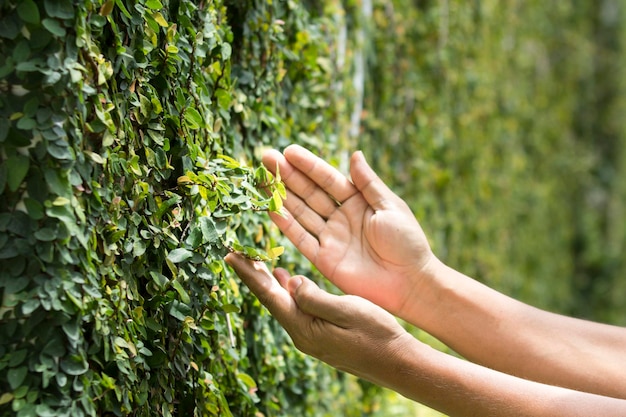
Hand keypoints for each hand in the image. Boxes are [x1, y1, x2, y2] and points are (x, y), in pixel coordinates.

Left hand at [224, 253, 411, 382]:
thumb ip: (315, 297)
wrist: (398, 363)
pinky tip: (287, 282)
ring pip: (283, 304)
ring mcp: (311, 337)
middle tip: (236, 253)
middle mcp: (302, 335)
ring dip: (269, 282)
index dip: (249, 275)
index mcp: (305, 328)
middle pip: (271, 300)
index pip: (269, 297)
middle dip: (254, 276)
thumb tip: (290, 282)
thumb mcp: (348, 310)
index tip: (231, 255)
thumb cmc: (377, 334)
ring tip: (256, 263)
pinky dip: (287, 292)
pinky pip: (296, 309)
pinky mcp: (321, 336)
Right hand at [262, 145, 435, 316]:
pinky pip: (301, 239)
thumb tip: (355, 154)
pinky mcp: (324, 260)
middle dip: (287, 176)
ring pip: (301, 213)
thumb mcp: (390, 206)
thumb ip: (368, 183)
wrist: (410, 283)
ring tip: (262, 179)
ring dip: (281, 196)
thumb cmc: (407, 242)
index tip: (288, 151)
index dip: (308, 165)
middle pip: (309, 193)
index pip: (328, 179)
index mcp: (358, 202)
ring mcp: (331, 238)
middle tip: (266, 157)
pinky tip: (271, 209)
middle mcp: (341, 217)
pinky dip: (286, 225)